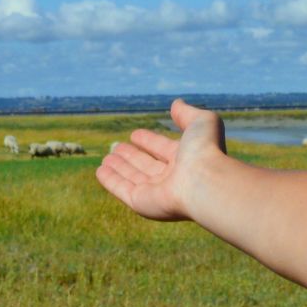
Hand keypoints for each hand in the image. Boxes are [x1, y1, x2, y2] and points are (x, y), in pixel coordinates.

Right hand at [97, 99, 226, 222]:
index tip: (135, 135)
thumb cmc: (205, 151)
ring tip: (106, 157)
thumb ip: (187, 113)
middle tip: (117, 147)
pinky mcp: (142, 203)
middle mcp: (172, 177)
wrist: (205, 182)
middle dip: (132, 156)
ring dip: (119, 168)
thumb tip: (176, 103)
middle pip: (147, 166)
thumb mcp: (201, 122)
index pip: (163, 149)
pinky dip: (111, 181)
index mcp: (186, 159)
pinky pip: (122, 190)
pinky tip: (100, 171)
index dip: (149, 142)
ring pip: (133, 178)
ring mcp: (156, 192)